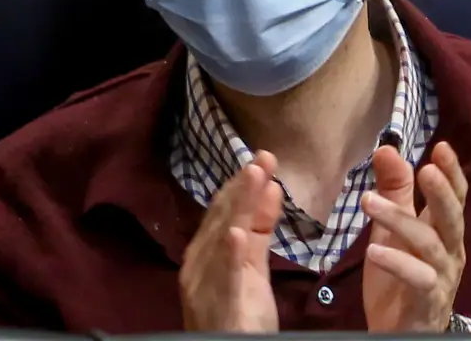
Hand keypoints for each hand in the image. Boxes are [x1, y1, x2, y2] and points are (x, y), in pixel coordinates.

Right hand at [179, 150, 283, 332]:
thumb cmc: (240, 313)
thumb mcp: (254, 267)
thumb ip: (260, 229)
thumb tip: (271, 187)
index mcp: (205, 252)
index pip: (222, 211)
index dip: (242, 184)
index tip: (263, 159)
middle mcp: (198, 263)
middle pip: (222, 217)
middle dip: (243, 186)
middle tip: (264, 158)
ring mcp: (204, 284)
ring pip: (223, 238)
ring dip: (239, 206)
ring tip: (255, 176)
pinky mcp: (219, 304)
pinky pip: (224, 278)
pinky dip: (229, 254)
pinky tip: (237, 233)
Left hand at [361, 142, 467, 331]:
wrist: (399, 329)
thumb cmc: (400, 275)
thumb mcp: (393, 228)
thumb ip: (394, 191)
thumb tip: (387, 148)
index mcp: (445, 231)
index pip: (455, 197)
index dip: (452, 173)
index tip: (442, 146)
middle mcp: (451, 251)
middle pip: (452, 218)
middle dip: (441, 193)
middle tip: (426, 169)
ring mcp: (442, 277)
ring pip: (430, 245)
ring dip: (400, 221)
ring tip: (368, 201)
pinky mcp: (428, 301)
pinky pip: (418, 280)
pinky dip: (397, 263)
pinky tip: (374, 251)